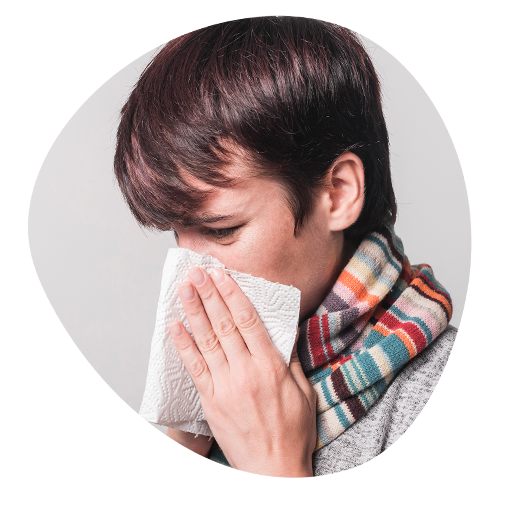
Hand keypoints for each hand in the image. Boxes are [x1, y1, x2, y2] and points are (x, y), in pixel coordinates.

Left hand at [170, 266, 316, 477]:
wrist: (273, 471)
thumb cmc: (292, 433)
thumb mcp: (305, 393)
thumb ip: (292, 361)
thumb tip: (286, 333)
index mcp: (271, 367)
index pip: (248, 321)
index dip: (232, 294)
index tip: (222, 275)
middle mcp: (246, 372)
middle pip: (224, 324)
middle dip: (209, 294)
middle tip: (197, 272)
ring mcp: (225, 387)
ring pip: (207, 340)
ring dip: (194, 312)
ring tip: (184, 289)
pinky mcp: (210, 401)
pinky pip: (194, 368)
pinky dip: (183, 345)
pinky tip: (175, 326)